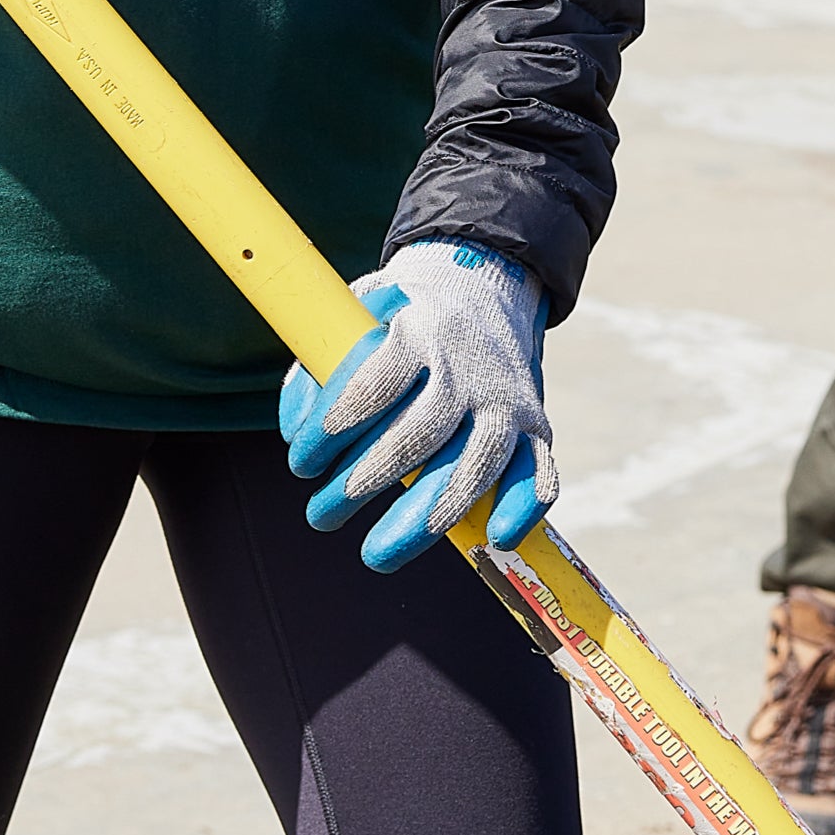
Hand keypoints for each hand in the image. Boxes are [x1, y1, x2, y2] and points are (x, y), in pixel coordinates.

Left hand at [281, 240, 555, 572]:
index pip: (374, 386)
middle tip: (322, 515)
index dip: (332, 431)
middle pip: (421, 433)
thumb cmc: (404, 314)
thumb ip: (317, 368)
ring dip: (429, 514)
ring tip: (378, 553)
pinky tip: (496, 537)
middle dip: (366, 481)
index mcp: (419, 331)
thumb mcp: (355, 315)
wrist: (486, 281)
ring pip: (478, 460)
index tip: (301, 465)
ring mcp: (507, 396)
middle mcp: (468, 365)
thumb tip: (295, 433)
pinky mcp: (535, 423)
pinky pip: (539, 470)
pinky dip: (523, 505)